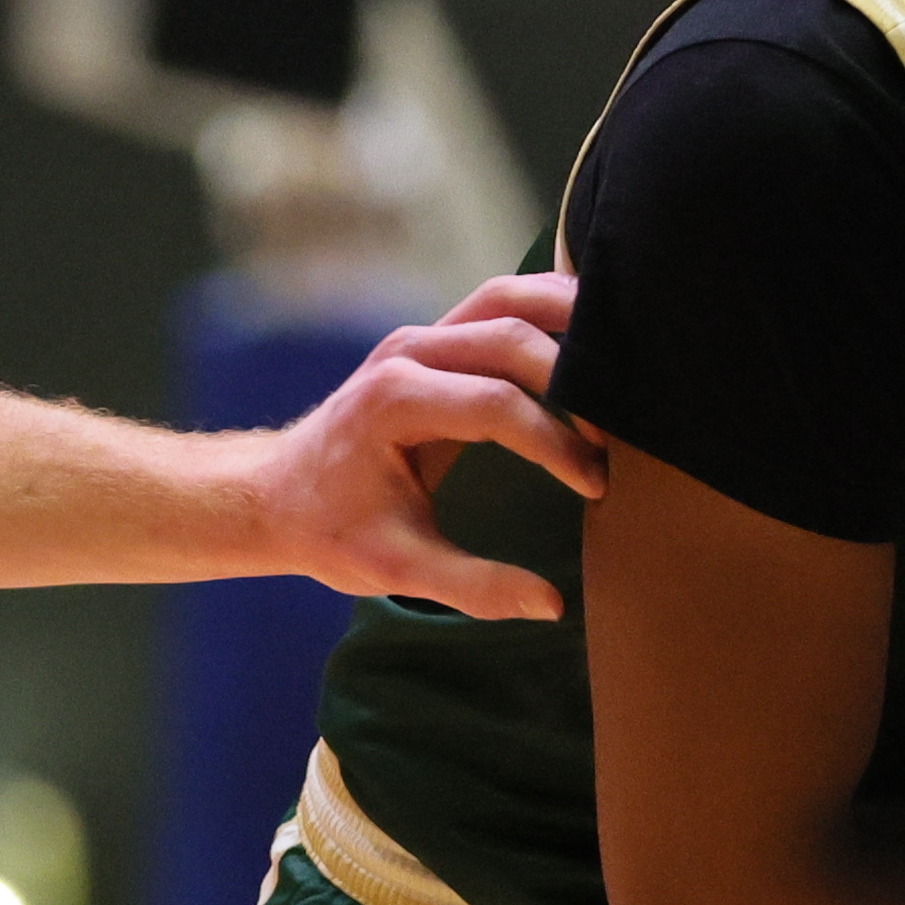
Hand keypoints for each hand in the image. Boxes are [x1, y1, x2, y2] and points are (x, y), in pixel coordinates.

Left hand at [249, 270, 607, 621]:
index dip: (557, 443)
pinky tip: (594, 338)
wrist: (278, 493)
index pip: (499, 405)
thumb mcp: (396, 570)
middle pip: (512, 336)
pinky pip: (500, 303)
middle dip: (576, 380)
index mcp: (394, 403)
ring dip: (569, 320)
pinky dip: (548, 311)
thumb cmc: (332, 531)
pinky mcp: (434, 337)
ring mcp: (420, 336)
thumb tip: (550, 605)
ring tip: (625, 365)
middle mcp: (408, 353)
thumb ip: (474, 588)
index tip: (595, 485)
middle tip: (618, 439)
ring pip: (509, 298)